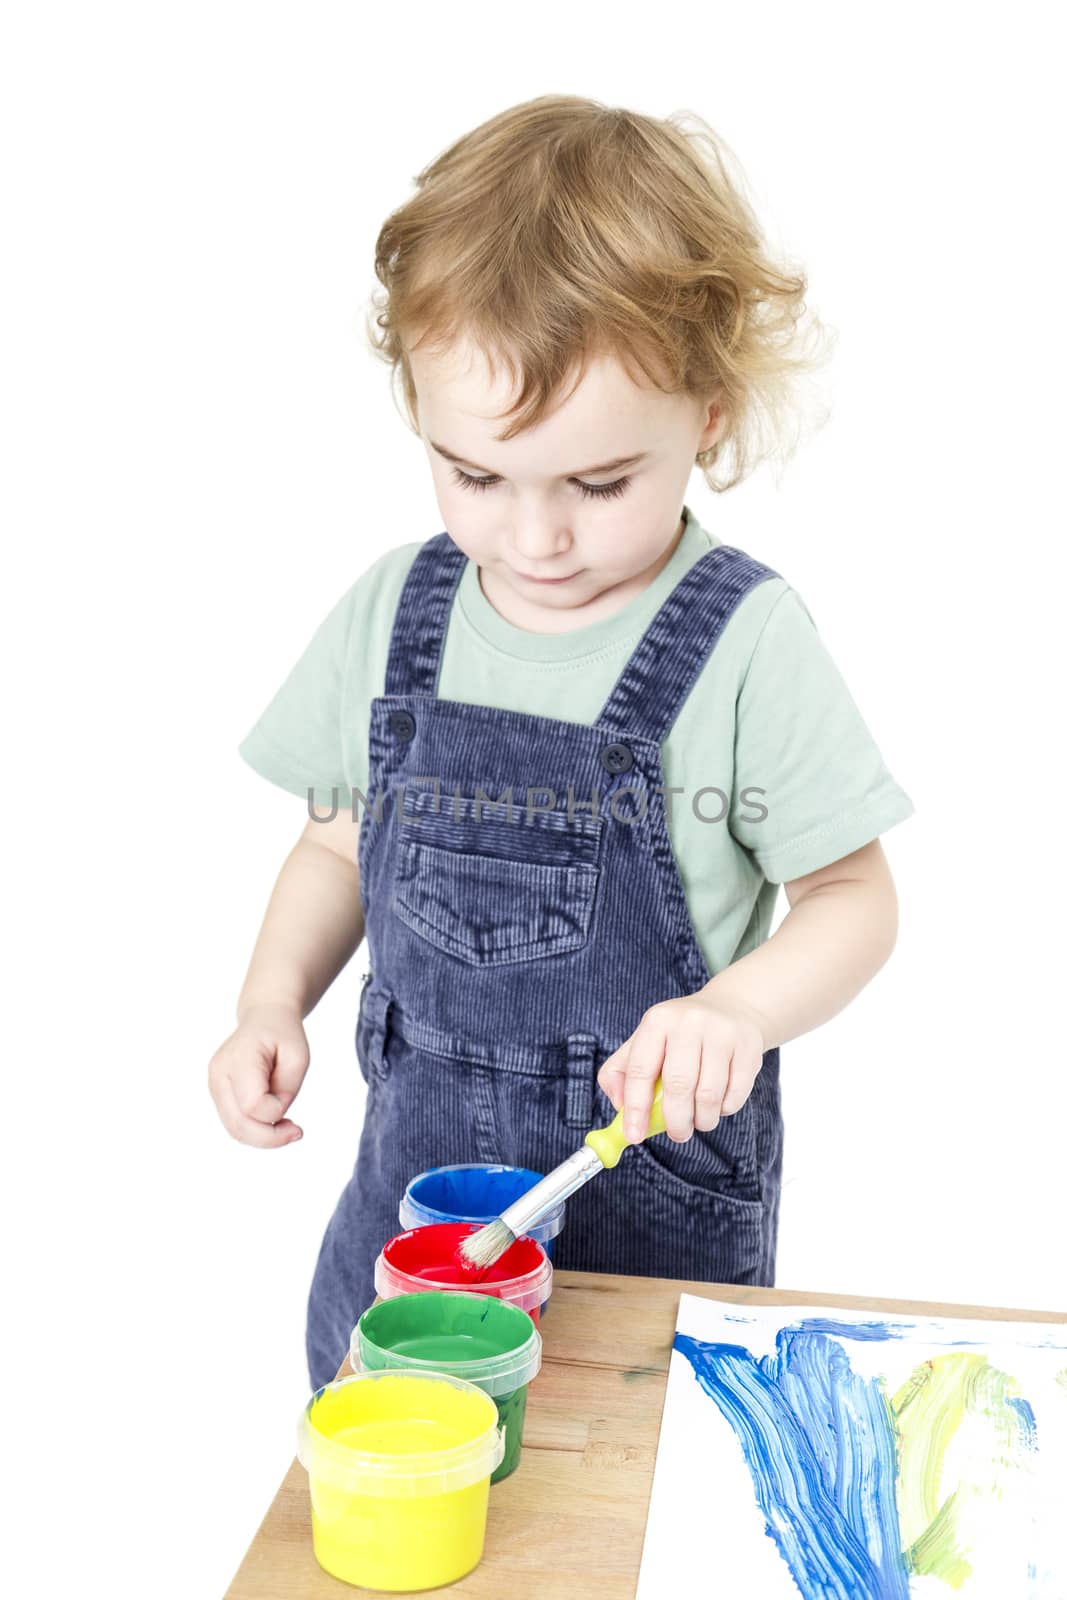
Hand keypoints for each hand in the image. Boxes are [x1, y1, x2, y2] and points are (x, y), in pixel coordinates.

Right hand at [208, 1003, 309, 1147]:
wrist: (264, 1019)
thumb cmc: (283, 1035)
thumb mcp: (298, 1055)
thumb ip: (287, 1088)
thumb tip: (272, 1117)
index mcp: (239, 1058)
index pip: (253, 1104)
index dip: (277, 1110)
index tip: (291, 1095)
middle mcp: (219, 1074)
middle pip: (238, 1123)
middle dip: (270, 1137)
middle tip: (297, 1132)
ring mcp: (214, 1085)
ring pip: (234, 1129)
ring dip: (263, 1137)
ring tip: (287, 1128)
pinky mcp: (218, 1094)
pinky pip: (234, 1123)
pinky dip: (255, 1130)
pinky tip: (273, 1123)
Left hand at [596, 990, 766, 1144]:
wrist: (731, 1009)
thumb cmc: (678, 1036)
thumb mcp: (645, 1042)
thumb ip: (621, 1073)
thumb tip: (619, 1107)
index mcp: (657, 1021)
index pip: (640, 1070)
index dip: (635, 1108)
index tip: (633, 1136)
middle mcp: (689, 1022)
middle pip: (679, 1086)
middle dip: (675, 1121)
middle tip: (677, 1134)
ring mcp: (722, 1033)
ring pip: (709, 1095)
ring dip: (702, 1120)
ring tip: (698, 1120)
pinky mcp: (748, 1047)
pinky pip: (734, 1095)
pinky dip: (724, 1110)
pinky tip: (718, 1104)